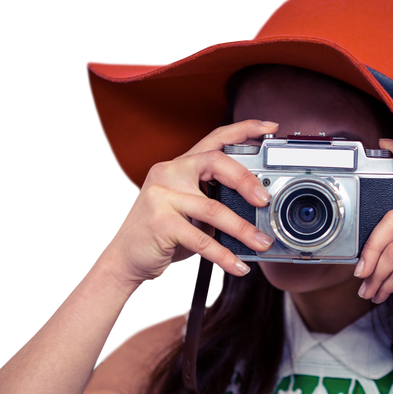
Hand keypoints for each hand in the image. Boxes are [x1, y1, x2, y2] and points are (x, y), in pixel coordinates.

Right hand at [100, 120, 278, 286]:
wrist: (123, 259)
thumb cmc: (160, 233)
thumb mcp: (186, 208)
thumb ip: (213, 200)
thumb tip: (256, 212)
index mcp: (179, 166)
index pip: (215, 139)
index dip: (244, 130)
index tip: (269, 128)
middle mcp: (169, 173)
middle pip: (216, 162)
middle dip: (247, 180)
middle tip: (265, 200)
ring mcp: (162, 196)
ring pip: (214, 209)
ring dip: (243, 230)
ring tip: (261, 242)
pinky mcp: (161, 223)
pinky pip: (202, 240)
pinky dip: (224, 256)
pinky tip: (238, 265)